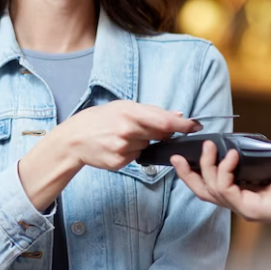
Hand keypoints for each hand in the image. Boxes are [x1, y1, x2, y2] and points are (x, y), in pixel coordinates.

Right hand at [53, 100, 201, 171]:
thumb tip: (179, 114)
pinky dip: (132, 152)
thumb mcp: (123, 106)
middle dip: (161, 132)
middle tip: (144, 128)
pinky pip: (137, 157)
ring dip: (142, 142)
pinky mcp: (120, 162)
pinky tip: (117, 146)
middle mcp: (127, 131)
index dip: (184, 125)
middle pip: (159, 135)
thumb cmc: (100, 118)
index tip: (196, 126)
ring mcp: (123, 149)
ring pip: (147, 146)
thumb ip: (151, 111)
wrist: (75, 138)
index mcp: (130, 113)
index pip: (165, 121)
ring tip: (122, 136)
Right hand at [170, 142, 270, 226]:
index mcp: (243, 193)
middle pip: (203, 192)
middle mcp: (240, 203)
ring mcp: (244, 208)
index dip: (195, 173)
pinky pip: (226, 190)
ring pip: (211, 190)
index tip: (184, 155)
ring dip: (207, 166)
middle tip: (176, 156)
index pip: (211, 186)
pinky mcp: (250, 211)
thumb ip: (253, 153)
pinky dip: (225, 171)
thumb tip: (236, 142)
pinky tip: (232, 156)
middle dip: (187, 174)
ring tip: (211, 147)